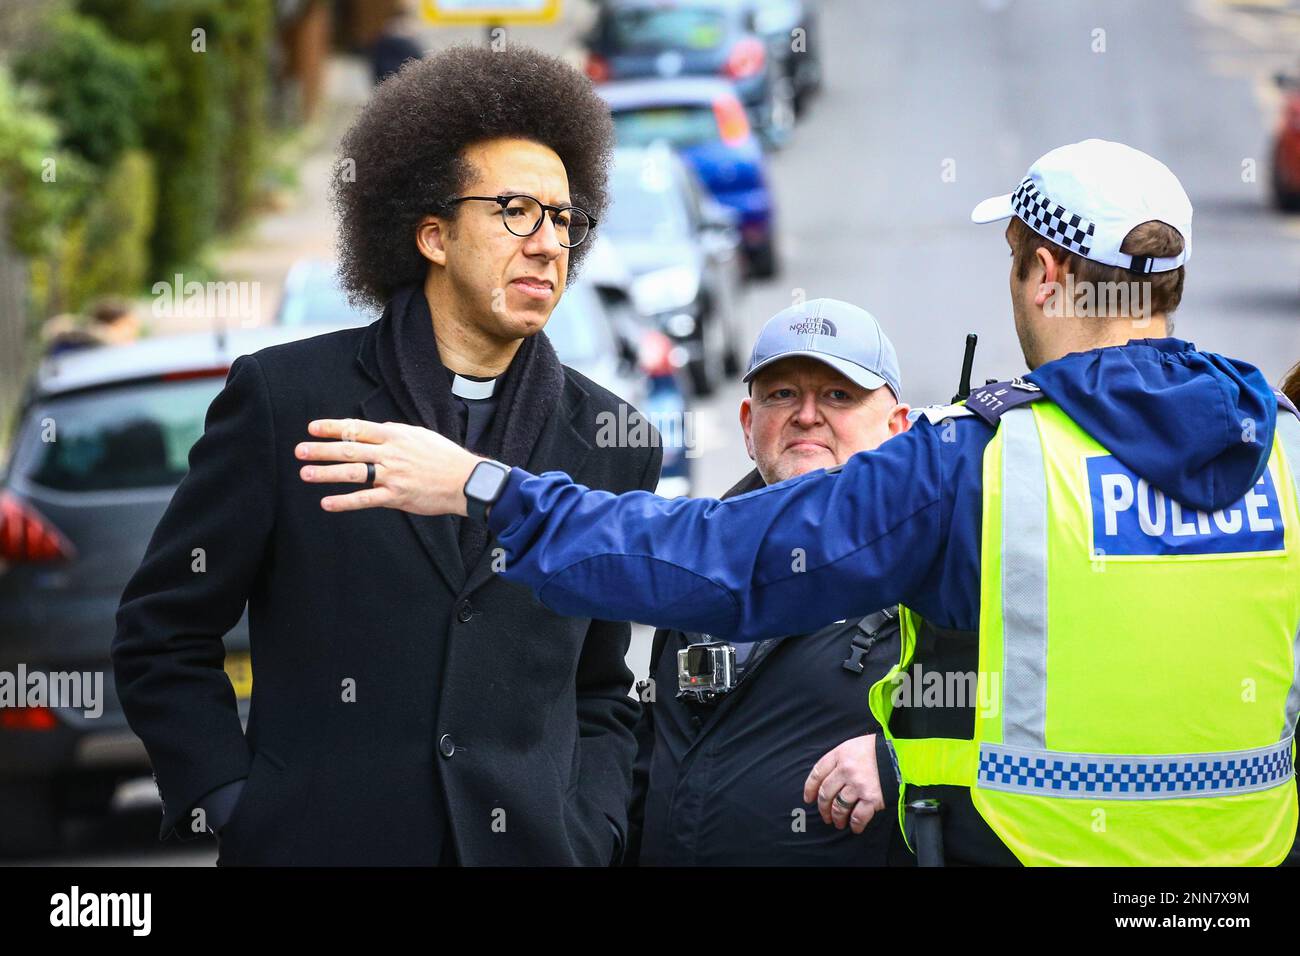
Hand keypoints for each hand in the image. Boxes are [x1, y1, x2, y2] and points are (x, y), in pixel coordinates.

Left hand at [296, 418, 481, 515]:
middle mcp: (391, 454)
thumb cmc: (444, 457)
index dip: (333, 428)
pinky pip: (365, 499)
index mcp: (395, 436)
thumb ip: (396, 433)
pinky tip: (327, 503)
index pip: (357, 429)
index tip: (312, 428)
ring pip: (352, 473)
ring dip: (326, 474)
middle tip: (300, 450)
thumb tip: (377, 430)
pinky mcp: (396, 496)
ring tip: (305, 473)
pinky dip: (344, 501)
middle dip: (321, 449)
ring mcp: (392, 475)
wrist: (465, 480)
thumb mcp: (420, 436)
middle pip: (349, 450)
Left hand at [803, 734, 885, 833]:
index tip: (809, 799)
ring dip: (837, 818)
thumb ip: (838, 760)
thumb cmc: (876, 750)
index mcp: (839, 755)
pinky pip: (858, 816)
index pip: (817, 774)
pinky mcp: (871, 798)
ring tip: (838, 823)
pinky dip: (855, 825)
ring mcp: (858, 786)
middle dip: (823, 808)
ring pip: (839, 807)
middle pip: (826, 793)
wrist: (900, 756)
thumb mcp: (852, 746)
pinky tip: (855, 827)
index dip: (810, 788)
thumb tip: (827, 778)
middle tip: (825, 815)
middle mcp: (846, 771)